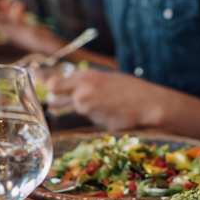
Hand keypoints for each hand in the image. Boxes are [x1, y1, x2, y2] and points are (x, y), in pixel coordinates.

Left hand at [44, 69, 163, 131]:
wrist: (147, 103)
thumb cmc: (127, 87)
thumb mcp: (102, 76)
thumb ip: (82, 81)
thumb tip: (61, 85)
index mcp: (83, 77)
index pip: (52, 85)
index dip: (51, 89)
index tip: (55, 90)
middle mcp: (82, 93)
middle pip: (53, 101)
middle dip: (57, 102)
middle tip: (68, 101)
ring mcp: (89, 110)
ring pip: (75, 110)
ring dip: (83, 109)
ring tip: (102, 103)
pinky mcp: (95, 123)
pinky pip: (89, 119)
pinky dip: (96, 117)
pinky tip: (110, 111)